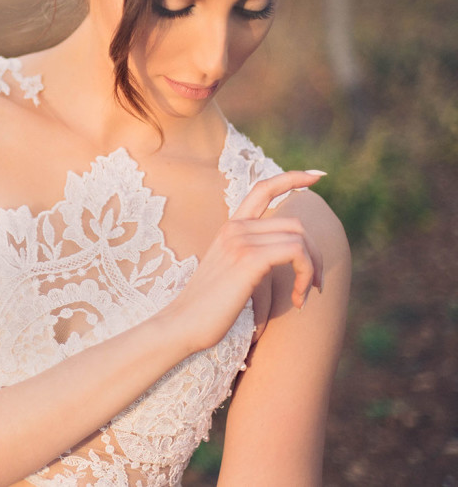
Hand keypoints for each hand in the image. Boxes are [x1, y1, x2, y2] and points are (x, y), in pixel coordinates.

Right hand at [163, 170, 325, 353]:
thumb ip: (252, 256)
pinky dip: (305, 275)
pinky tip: (298, 299)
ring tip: (303, 294)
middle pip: (295, 224)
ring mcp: (240, 241)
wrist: (183, 324)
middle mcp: (235, 228)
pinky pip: (296, 252)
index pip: (263, 189)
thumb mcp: (231, 273)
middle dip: (315, 254)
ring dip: (312, 269)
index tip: (318, 176)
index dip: (292, 178)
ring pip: (300, 239)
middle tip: (314, 284)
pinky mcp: (249, 258)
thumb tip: (286, 255)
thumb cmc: (209, 308)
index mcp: (230, 228)